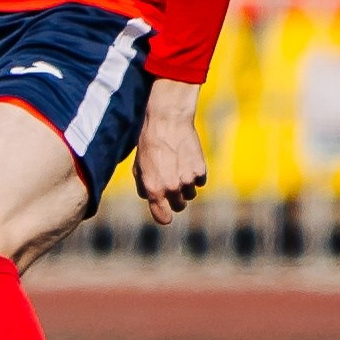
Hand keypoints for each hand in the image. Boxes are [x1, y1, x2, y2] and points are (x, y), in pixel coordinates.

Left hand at [133, 79, 206, 224]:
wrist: (167, 121)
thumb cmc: (149, 143)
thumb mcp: (139, 166)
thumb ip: (144, 186)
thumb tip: (151, 198)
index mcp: (154, 189)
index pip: (163, 217)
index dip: (164, 216)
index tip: (165, 213)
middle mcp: (171, 188)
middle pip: (179, 206)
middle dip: (175, 198)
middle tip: (172, 183)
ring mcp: (188, 180)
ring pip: (190, 194)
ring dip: (186, 186)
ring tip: (178, 167)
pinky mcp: (201, 171)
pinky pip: (200, 181)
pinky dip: (195, 174)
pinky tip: (187, 160)